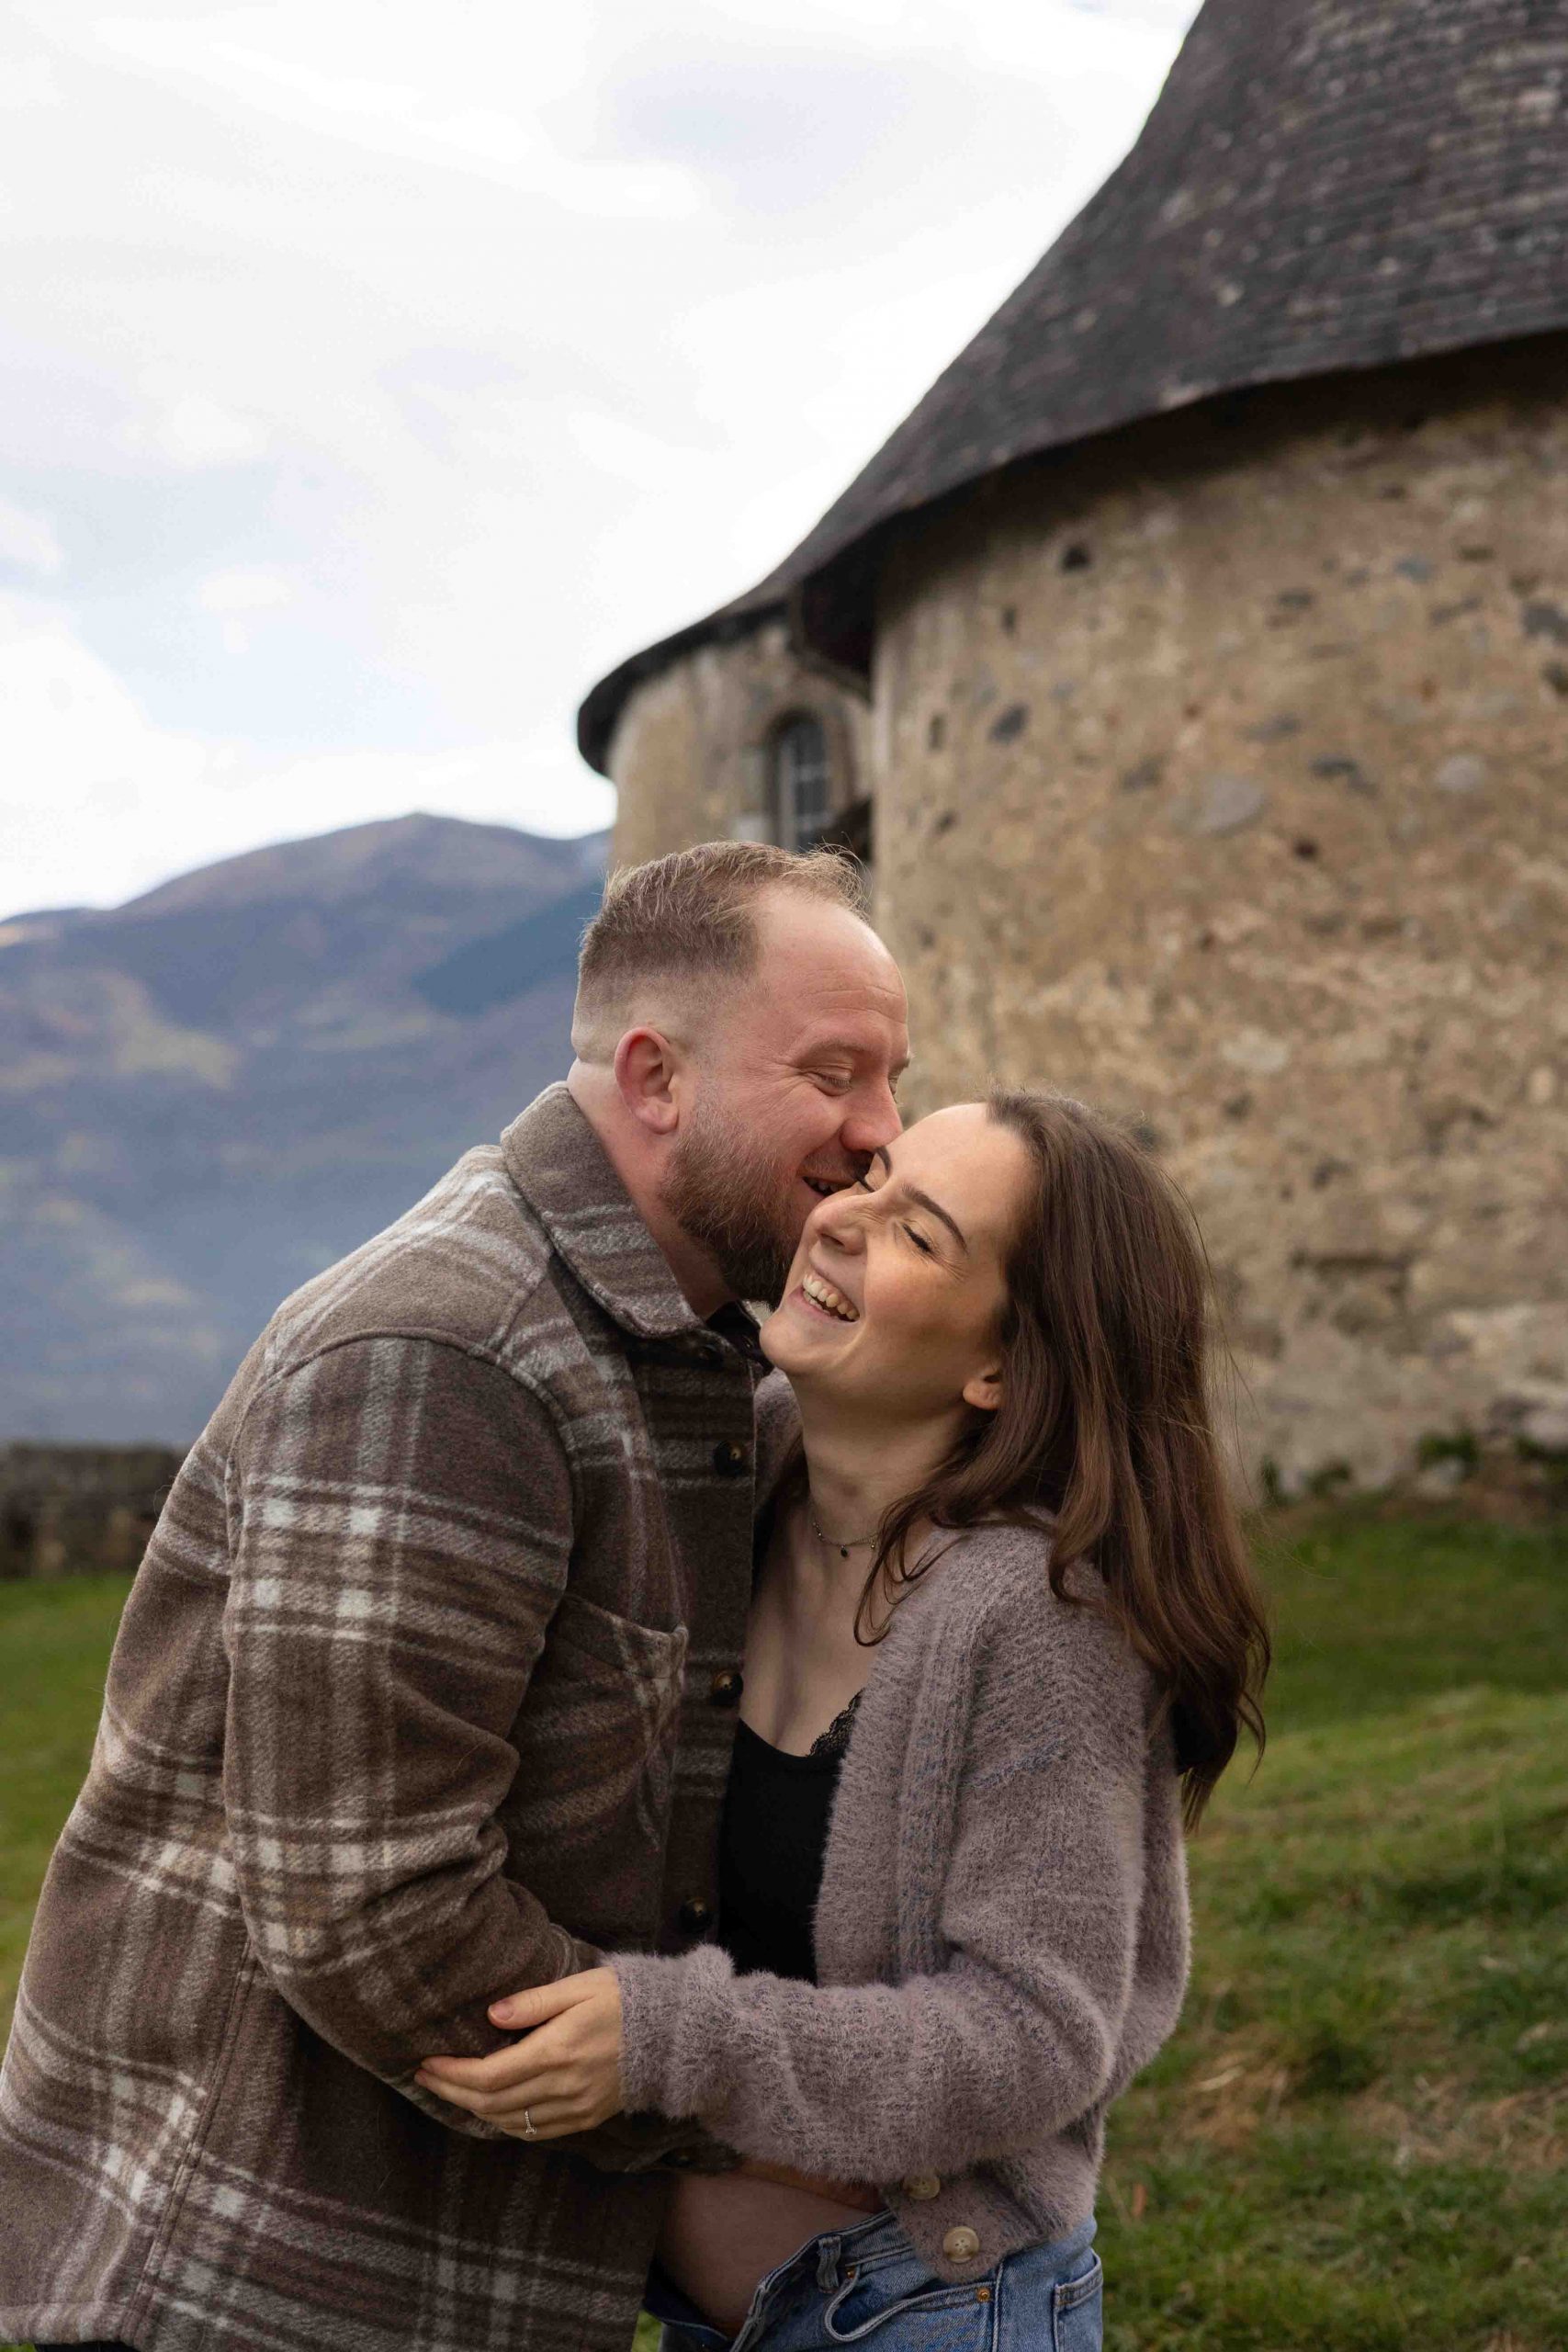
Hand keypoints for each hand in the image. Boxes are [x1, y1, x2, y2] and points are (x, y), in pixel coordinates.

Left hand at [416, 1967, 625, 2140]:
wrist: (672, 2035)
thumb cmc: (624, 2000)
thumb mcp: (580, 1987)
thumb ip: (533, 2002)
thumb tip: (492, 2014)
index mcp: (558, 2051)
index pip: (489, 2075)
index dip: (452, 2074)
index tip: (428, 2062)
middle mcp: (564, 2086)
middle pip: (492, 2104)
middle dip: (452, 2092)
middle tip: (426, 2077)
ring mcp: (576, 2108)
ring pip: (510, 2123)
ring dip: (474, 2111)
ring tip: (450, 2090)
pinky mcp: (585, 2119)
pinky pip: (535, 2132)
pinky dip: (505, 2123)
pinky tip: (491, 2108)